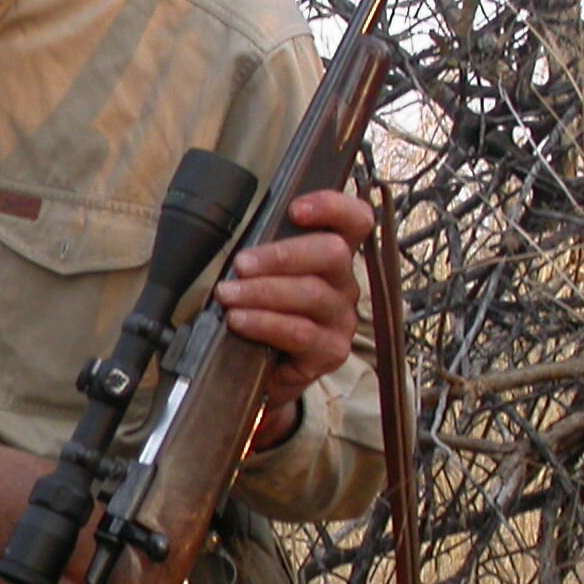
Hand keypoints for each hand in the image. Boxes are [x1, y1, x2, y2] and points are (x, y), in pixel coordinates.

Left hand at [212, 188, 373, 444]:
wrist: (265, 376)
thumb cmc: (262, 317)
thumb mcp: (261, 280)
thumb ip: (261, 257)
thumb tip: (235, 243)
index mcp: (332, 258)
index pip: (355, 221)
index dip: (333, 207)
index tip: (295, 209)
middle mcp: (345, 285)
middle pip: (332, 253)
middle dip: (281, 255)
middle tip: (240, 265)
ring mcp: (341, 320)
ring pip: (312, 294)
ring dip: (262, 292)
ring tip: (228, 296)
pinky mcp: (331, 352)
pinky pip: (300, 332)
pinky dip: (265, 323)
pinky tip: (240, 321)